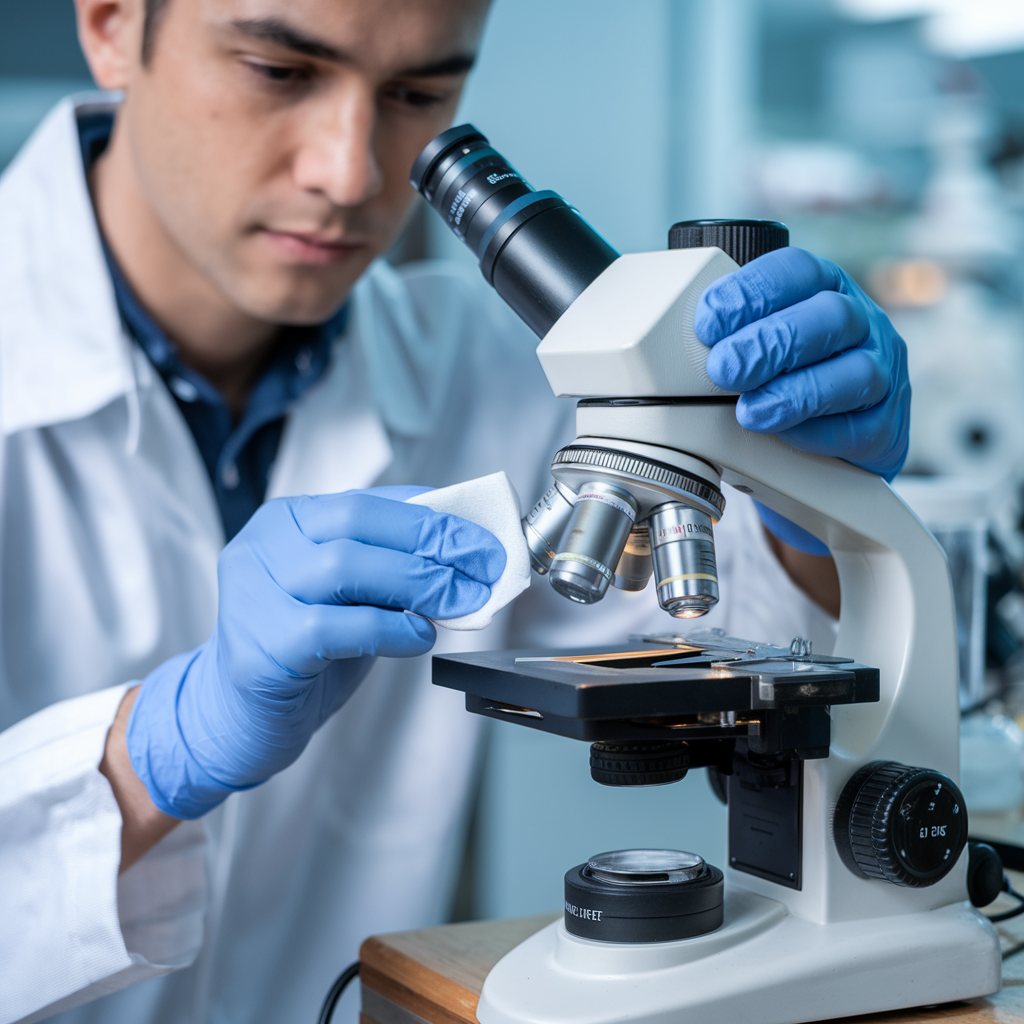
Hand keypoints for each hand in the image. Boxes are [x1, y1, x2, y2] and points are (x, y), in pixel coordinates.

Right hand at [126, 489, 505, 818]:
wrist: (239, 716)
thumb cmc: (303, 648)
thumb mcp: (349, 594)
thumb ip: (390, 566)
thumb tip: (464, 553)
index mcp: (288, 520)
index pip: (369, 501)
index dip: (433, 516)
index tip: (481, 537)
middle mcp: (264, 545)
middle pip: (359, 523)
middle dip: (433, 543)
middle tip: (484, 567)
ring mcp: (255, 592)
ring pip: (346, 567)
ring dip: (419, 583)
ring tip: (459, 603)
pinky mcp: (262, 644)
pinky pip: (337, 626)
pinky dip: (390, 630)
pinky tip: (418, 639)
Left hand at [695, 247, 909, 480]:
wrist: (837, 437)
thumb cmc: (788, 377)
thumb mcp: (761, 340)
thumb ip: (730, 333)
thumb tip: (672, 343)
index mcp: (825, 288)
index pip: (796, 271)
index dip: (751, 292)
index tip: (709, 322)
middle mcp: (861, 323)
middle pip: (830, 317)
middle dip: (769, 343)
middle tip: (724, 369)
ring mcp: (883, 372)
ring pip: (854, 372)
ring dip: (794, 392)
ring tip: (749, 411)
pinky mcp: (887, 425)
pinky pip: (862, 427)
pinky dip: (818, 432)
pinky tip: (786, 434)